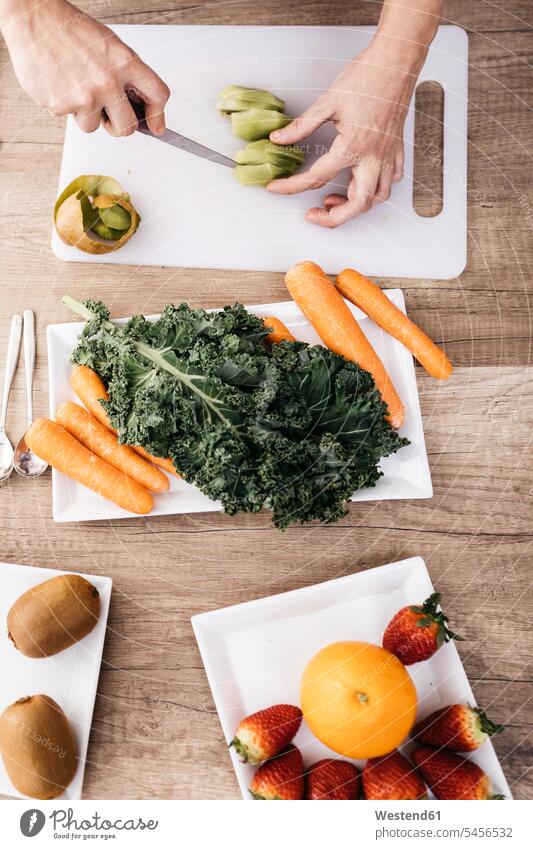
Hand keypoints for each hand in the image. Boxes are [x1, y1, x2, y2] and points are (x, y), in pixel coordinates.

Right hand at [1, 0, 169, 135]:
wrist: (33, 19)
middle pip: (127, 127)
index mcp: (124, 62)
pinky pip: (68, 117)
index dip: (158, 115)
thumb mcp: (109, 46)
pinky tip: (59, 82)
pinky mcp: (60, 106)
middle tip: (109, 115)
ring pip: (93, 126)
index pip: (158, 94)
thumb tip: (137, 107)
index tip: (156, 126)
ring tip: (75, 86)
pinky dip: (64, 104)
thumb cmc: (70, 31)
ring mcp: (83, 96)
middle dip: (119, 126)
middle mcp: (107, 81)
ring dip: (86, 114)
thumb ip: (126, 75)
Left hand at [267, 41, 417, 227]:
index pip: (316, 178)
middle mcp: (373, 157)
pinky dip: (376, 190)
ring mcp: (388, 156)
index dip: (291, 187)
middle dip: (333, 218)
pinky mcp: (397, 150)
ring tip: (334, 200)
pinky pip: (390, 182)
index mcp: (352, 147)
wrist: (396, 62)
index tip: (277, 189)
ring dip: (355, 206)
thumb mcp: (327, 102)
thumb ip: (301, 127)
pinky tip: (361, 183)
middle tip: (314, 214)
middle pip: (356, 205)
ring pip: (377, 198)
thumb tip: (279, 139)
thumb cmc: (367, 77)